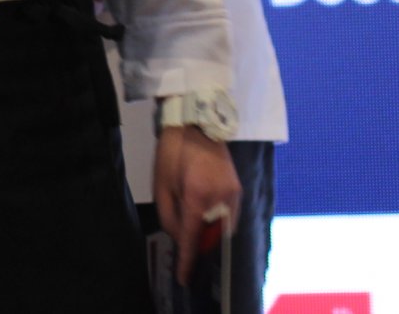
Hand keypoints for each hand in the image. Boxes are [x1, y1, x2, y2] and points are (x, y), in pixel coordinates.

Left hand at [154, 126, 240, 283]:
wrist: (195, 123)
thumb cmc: (172, 152)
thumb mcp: (161, 185)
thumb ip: (170, 217)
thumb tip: (180, 237)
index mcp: (198, 196)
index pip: (193, 238)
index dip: (188, 260)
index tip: (184, 276)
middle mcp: (221, 198)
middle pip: (211, 236)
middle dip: (199, 247)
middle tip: (186, 252)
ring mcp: (233, 193)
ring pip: (223, 228)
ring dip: (209, 235)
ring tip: (194, 234)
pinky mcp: (237, 188)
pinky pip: (229, 215)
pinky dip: (218, 223)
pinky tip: (206, 221)